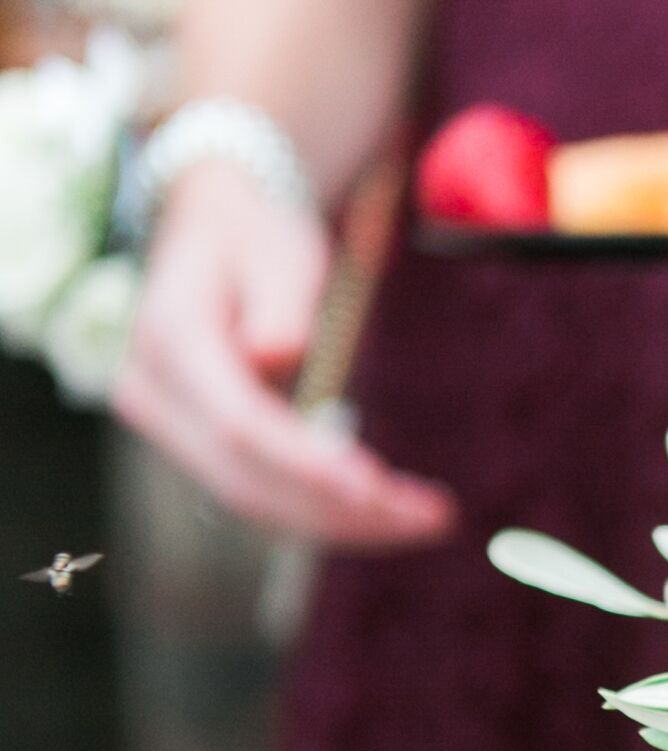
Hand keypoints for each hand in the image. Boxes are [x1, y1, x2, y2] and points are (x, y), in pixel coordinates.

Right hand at [115, 163, 454, 547]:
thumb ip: (278, 302)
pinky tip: (386, 513)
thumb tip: (275, 357)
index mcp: (169, 339)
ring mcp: (169, 426)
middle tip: (431, 517)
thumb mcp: (277, 247)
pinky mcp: (198, 445)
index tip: (377, 488)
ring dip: (341, 522)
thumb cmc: (255, 234)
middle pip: (247, 480)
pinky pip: (260, 491)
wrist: (211, 229)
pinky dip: (323, 509)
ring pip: (254, 500)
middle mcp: (153, 395)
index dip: (307, 467)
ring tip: (425, 519)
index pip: (239, 425)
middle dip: (341, 510)